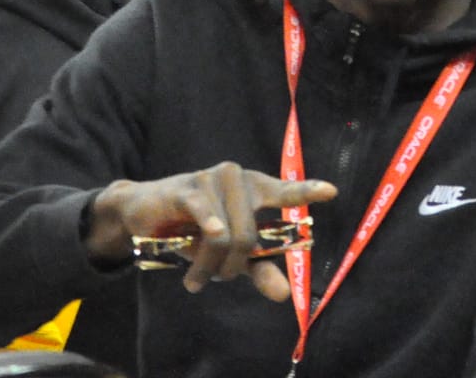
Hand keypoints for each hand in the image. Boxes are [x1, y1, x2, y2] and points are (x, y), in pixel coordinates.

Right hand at [83, 165, 336, 299]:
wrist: (143, 212)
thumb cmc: (192, 229)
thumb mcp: (228, 251)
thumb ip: (258, 268)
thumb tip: (285, 295)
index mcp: (256, 189)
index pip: (287, 190)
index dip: (309, 192)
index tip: (332, 192)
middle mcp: (239, 179)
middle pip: (248, 238)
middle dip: (230, 268)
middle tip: (214, 279)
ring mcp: (214, 179)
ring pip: (224, 237)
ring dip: (207, 268)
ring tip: (195, 278)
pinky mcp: (188, 188)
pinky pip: (205, 219)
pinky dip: (203, 244)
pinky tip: (201, 254)